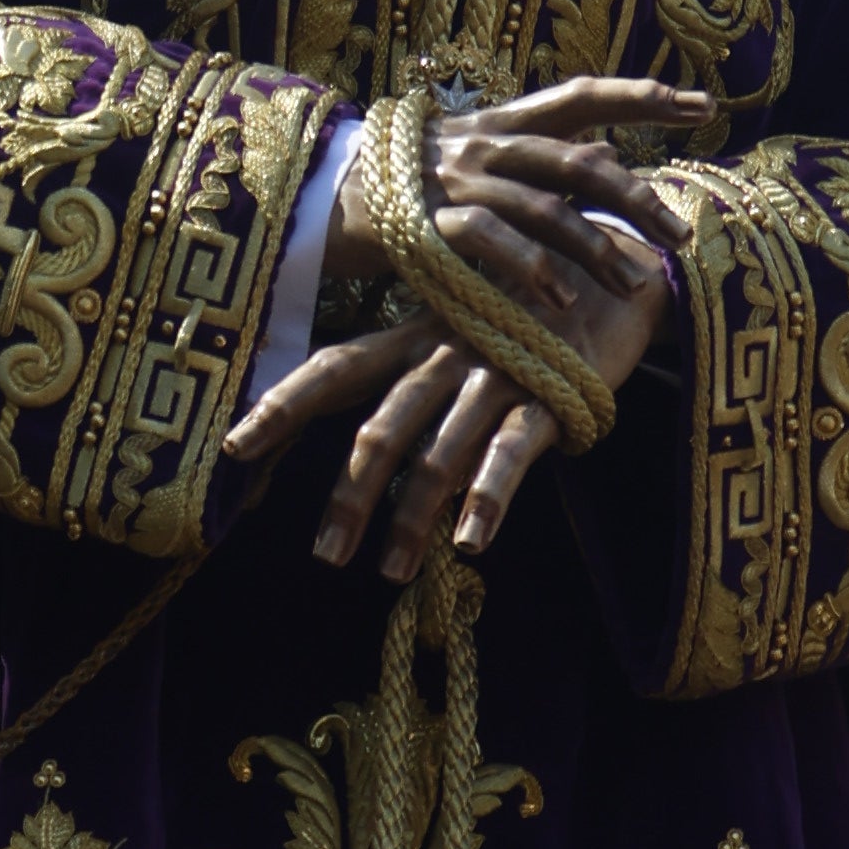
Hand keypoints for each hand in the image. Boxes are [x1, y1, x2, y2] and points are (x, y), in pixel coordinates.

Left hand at [230, 189, 674, 575]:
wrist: (615, 274)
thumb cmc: (522, 315)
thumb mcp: (454, 335)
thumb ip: (406, 385)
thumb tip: (355, 455)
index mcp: (412, 338)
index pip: (333, 369)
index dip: (282, 406)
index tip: (232, 449)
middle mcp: (443, 354)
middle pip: (379, 426)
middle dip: (348, 494)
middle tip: (324, 555)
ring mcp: (494, 374)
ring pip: (438, 450)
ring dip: (411, 516)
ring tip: (390, 573)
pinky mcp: (549, 395)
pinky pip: (511, 451)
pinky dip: (489, 496)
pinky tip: (471, 542)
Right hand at [322, 72, 701, 322]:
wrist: (310, 196)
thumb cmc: (403, 184)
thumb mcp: (475, 159)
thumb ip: (541, 156)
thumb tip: (609, 148)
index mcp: (500, 122)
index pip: (581, 96)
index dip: (642, 97)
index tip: (703, 105)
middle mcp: (485, 142)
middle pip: (578, 161)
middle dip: (636, 198)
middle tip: (681, 236)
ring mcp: (457, 180)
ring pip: (544, 207)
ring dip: (594, 249)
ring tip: (634, 285)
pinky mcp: (427, 221)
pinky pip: (491, 242)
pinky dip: (529, 271)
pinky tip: (560, 303)